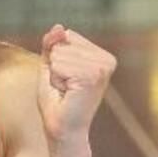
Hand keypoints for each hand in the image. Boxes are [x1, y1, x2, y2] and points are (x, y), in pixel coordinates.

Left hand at [37, 24, 116, 142]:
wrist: (62, 129)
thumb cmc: (57, 100)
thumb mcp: (51, 65)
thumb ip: (52, 44)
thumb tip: (60, 26)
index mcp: (101, 55)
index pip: (66, 35)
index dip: (56, 58)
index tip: (66, 78)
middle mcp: (107, 60)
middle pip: (62, 44)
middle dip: (55, 66)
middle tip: (66, 87)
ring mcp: (101, 68)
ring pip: (59, 54)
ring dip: (55, 74)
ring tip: (67, 91)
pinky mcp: (92, 77)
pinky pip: (58, 65)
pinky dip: (56, 79)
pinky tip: (68, 93)